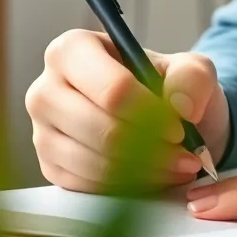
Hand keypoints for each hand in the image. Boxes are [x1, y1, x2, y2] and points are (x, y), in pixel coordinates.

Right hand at [25, 29, 230, 192]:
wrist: (159, 120)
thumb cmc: (168, 88)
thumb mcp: (193, 70)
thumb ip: (193, 77)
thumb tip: (181, 105)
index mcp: (74, 49)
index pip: (112, 89)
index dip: (150, 113)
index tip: (179, 129)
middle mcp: (47, 88)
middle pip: (100, 128)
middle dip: (149, 147)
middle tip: (184, 154)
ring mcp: (42, 130)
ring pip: (93, 162)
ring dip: (143, 171)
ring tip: (176, 165)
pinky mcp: (49, 166)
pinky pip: (86, 185)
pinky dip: (124, 187)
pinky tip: (151, 175)